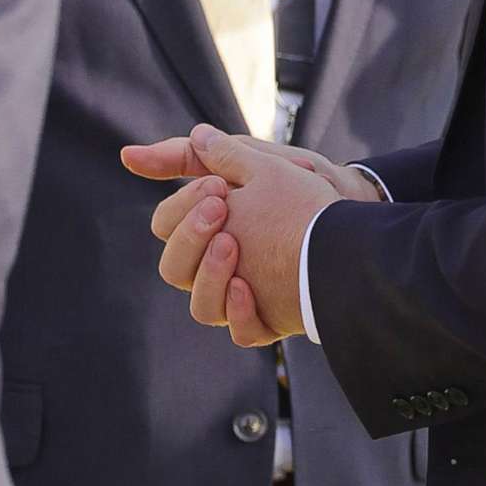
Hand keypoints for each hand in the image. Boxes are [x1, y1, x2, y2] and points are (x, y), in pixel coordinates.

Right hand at [124, 123, 358, 344]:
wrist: (355, 215)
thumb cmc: (300, 188)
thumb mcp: (252, 162)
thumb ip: (197, 157)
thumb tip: (131, 154)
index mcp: (205, 230)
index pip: (165, 226)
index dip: (183, 208)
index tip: (217, 187)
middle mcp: (216, 267)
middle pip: (173, 268)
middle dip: (192, 236)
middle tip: (223, 209)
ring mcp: (240, 296)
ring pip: (201, 307)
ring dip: (210, 276)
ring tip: (233, 246)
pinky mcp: (269, 318)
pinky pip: (243, 331)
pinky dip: (240, 313)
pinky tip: (246, 287)